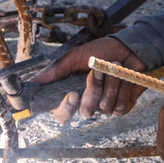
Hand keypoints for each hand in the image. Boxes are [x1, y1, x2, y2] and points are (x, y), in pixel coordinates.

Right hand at [32, 37, 147, 122]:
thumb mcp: (76, 56)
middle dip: (92, 91)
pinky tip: (124, 77)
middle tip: (96, 73)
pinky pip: (120, 106)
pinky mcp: (122, 106)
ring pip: (105, 107)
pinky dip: (123, 88)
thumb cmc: (101, 51)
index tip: (72, 95)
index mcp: (73, 93)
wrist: (129, 47)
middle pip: (85, 113)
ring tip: (114, 67)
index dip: (65, 109)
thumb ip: (57, 70)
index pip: (62, 114)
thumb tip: (34, 81)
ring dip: (111, 84)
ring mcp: (106, 106)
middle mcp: (88, 103)